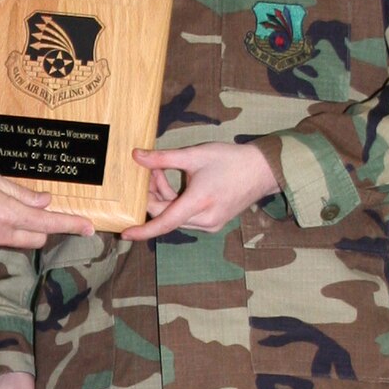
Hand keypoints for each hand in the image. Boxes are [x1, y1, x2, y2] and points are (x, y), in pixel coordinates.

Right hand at [0, 166, 93, 254]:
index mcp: (6, 215)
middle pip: (36, 239)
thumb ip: (19, 192)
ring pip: (14, 242)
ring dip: (15, 229)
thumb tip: (43, 201)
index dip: (71, 226)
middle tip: (33, 210)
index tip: (88, 228)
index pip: (48, 224)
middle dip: (42, 228)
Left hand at [126, 141, 279, 240]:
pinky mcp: (214, 222)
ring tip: (161, 171)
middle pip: (167, 215)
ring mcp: (211, 224)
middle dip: (152, 196)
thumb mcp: (195, 155)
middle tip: (149, 171)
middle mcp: (205, 219)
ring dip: (164, 198)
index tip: (125, 233)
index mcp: (199, 202)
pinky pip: (188, 217)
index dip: (143, 230)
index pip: (165, 222)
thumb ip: (163, 159)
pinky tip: (177, 182)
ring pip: (176, 217)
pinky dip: (178, 203)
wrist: (263, 170)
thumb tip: (137, 156)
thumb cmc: (231, 160)